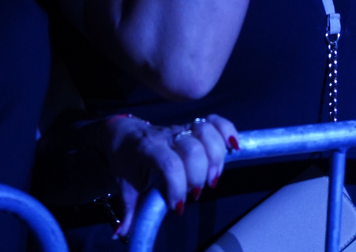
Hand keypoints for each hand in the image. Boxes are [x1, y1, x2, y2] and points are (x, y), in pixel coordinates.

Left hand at [104, 114, 240, 237]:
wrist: (123, 132)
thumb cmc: (126, 160)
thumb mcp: (125, 185)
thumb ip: (129, 210)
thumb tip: (123, 234)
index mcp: (148, 149)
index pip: (170, 163)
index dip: (179, 186)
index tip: (178, 207)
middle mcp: (167, 136)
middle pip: (193, 149)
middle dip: (199, 176)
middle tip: (194, 193)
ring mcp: (182, 128)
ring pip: (207, 133)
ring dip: (216, 158)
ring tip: (212, 177)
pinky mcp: (192, 125)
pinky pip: (215, 121)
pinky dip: (227, 132)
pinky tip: (233, 147)